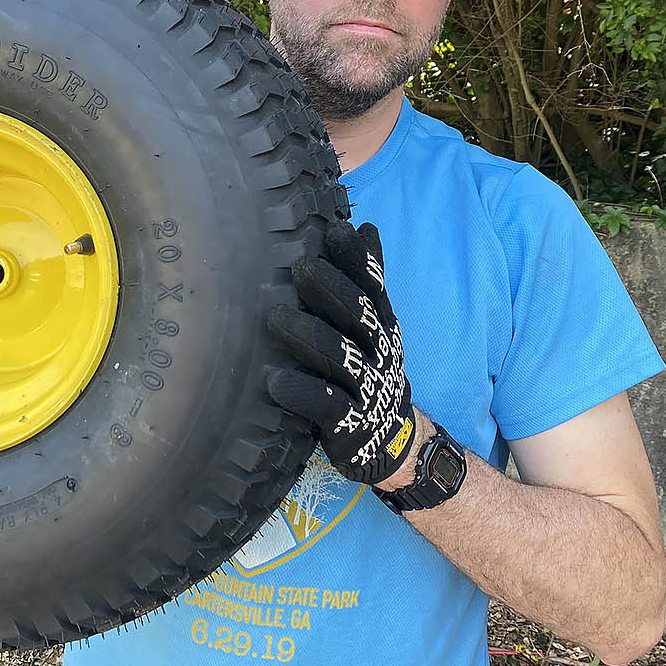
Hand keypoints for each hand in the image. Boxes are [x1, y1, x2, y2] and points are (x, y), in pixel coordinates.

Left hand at [265, 221, 416, 485]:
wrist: (390, 439)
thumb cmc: (367, 368)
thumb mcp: (375, 324)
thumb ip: (368, 280)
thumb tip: (365, 227)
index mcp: (381, 323)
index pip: (373, 286)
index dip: (357, 259)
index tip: (336, 232)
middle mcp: (378, 351)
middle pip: (358, 316)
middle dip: (331, 289)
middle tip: (300, 267)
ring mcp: (365, 388)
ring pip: (341, 358)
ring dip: (308, 335)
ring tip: (274, 318)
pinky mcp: (349, 424)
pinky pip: (327, 407)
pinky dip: (302, 394)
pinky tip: (275, 382)